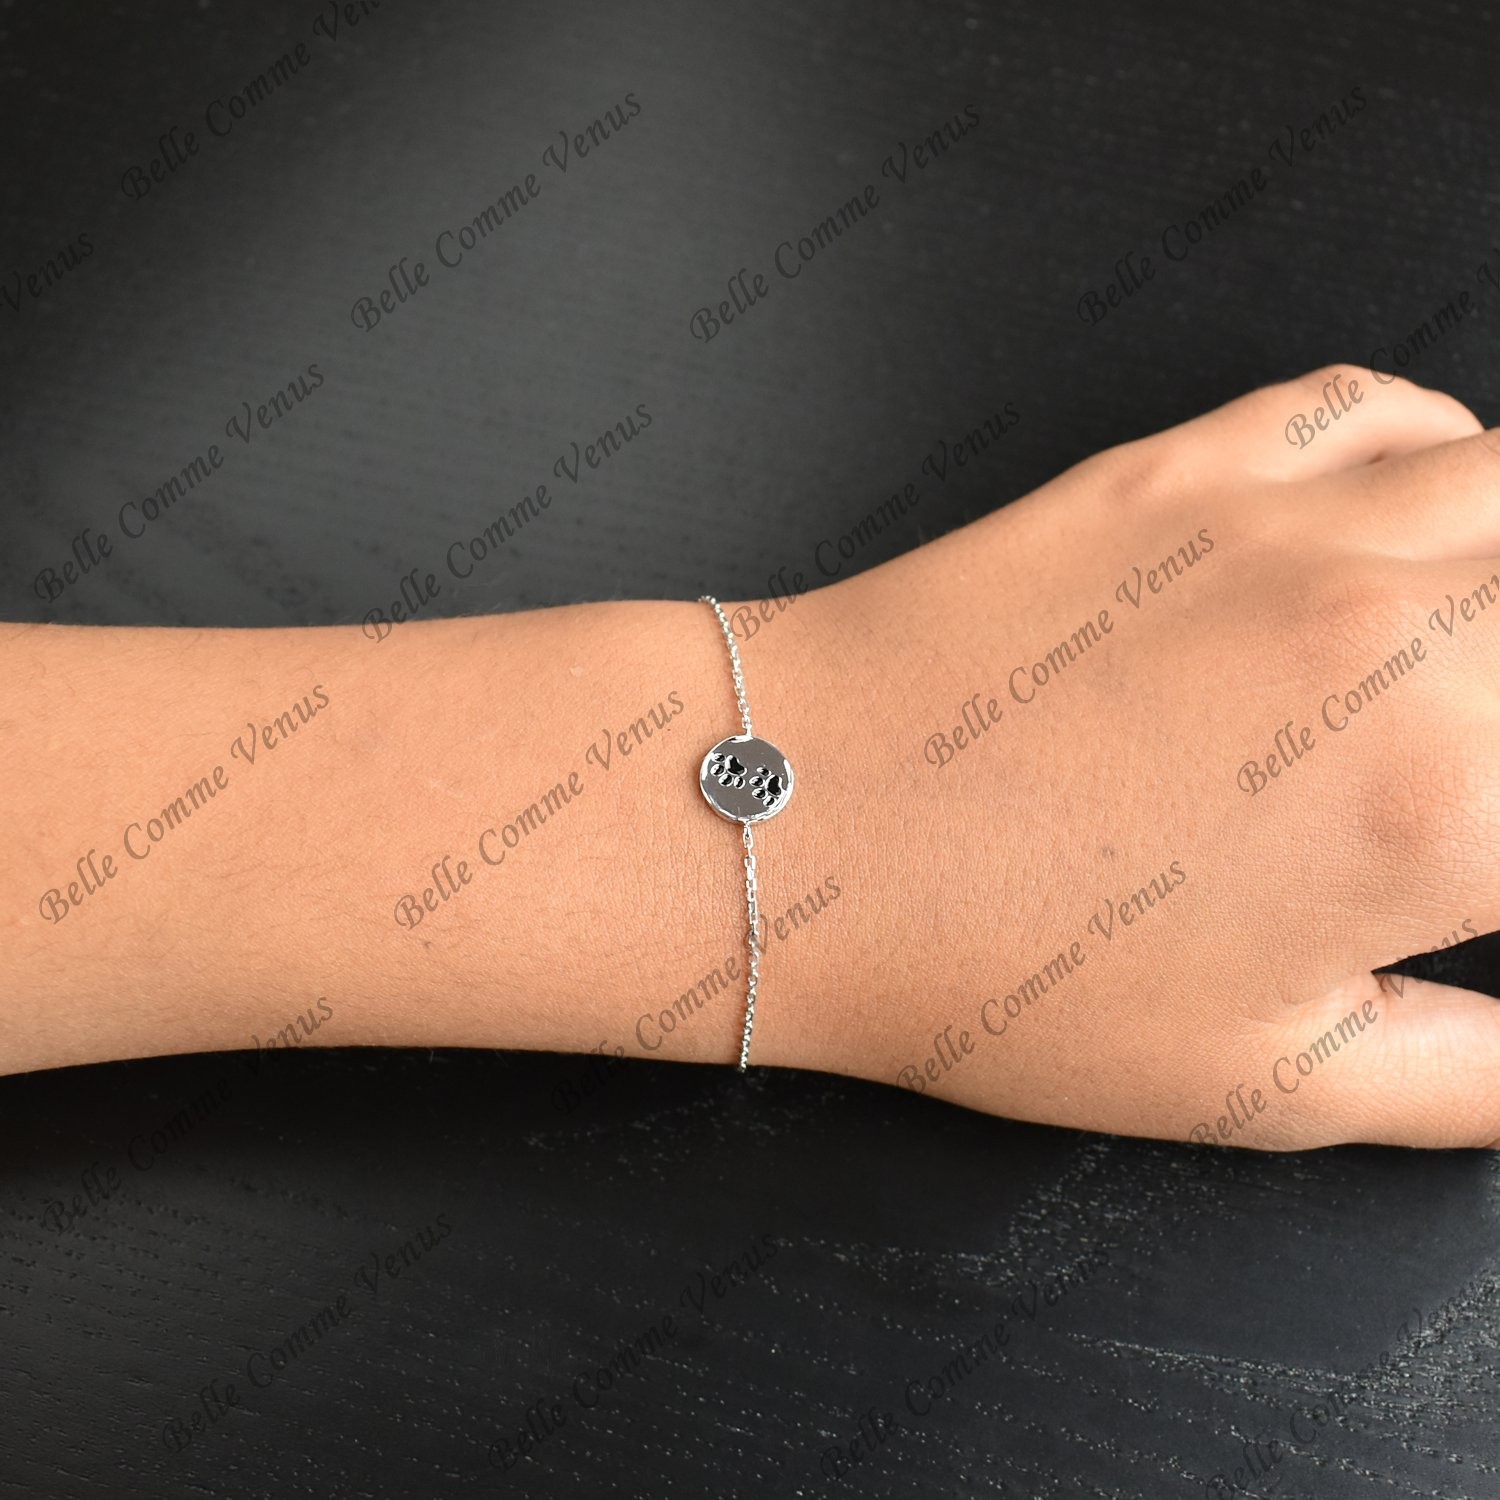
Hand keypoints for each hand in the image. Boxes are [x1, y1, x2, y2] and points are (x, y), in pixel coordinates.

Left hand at [777, 367, 1499, 1149]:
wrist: (801, 824)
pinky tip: (1418, 523)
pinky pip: (1378, 409)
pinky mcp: (1188, 464)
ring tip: (1459, 663)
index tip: (1485, 864)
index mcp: (1449, 802)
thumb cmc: (995, 967)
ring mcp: (1293, 523)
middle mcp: (1401, 632)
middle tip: (1462, 773)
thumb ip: (1471, 1075)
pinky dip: (1440, 455)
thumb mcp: (1260, 1085)